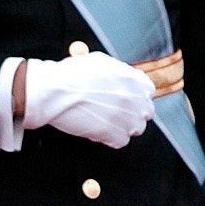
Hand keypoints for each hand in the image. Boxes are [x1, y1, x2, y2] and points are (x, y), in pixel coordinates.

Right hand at [23, 52, 153, 149]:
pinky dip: (109, 139)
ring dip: (121, 127)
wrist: (57, 91)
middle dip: (130, 113)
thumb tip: (117, 76)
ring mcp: (129, 118)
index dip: (135, 97)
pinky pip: (120, 141)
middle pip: (144, 112)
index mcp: (134, 79)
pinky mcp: (117, 135)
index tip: (125, 100)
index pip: (147, 91)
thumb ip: (116, 72)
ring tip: (103, 122)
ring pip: (135, 128)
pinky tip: (96, 130)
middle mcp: (136, 98)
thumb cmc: (71, 76)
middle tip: (112, 113)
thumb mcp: (100, 63)